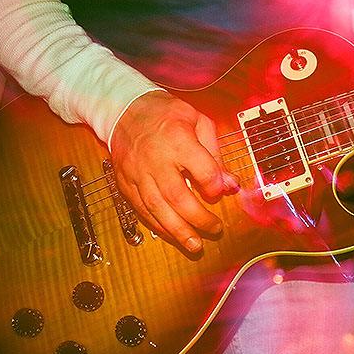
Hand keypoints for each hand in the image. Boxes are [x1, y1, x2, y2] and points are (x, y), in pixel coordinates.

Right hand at [111, 90, 238, 252]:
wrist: (123, 109)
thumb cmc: (165, 114)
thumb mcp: (197, 120)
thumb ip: (215, 152)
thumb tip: (230, 183)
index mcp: (178, 139)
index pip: (202, 170)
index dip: (214, 186)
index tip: (221, 192)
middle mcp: (156, 159)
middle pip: (178, 196)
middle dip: (199, 218)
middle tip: (215, 229)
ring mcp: (138, 173)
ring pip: (157, 208)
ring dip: (178, 231)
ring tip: (195, 245)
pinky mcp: (126, 183)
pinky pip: (141, 210)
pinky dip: (158, 225)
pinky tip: (172, 235)